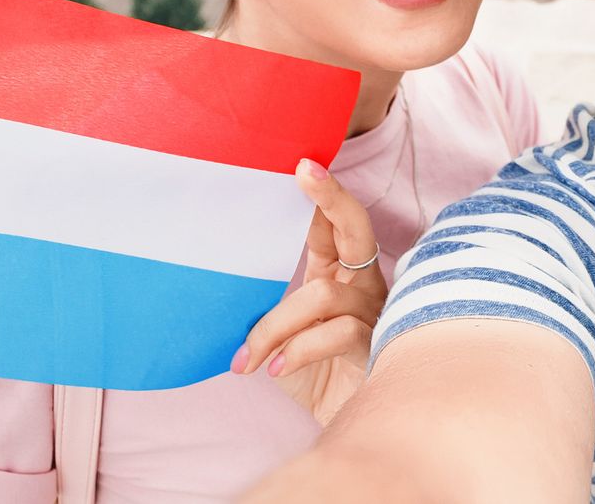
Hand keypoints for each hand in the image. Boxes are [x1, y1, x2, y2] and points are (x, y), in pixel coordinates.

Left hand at [231, 159, 388, 425]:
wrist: (351, 430)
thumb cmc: (313, 376)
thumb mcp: (282, 336)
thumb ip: (268, 307)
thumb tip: (219, 285)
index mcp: (341, 275)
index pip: (334, 225)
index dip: (322, 194)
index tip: (301, 164)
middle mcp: (362, 285)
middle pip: (356, 228)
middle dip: (332, 198)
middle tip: (305, 171)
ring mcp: (373, 314)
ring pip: (321, 294)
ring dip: (274, 327)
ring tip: (248, 360)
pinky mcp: (375, 346)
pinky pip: (334, 333)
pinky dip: (298, 349)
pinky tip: (276, 371)